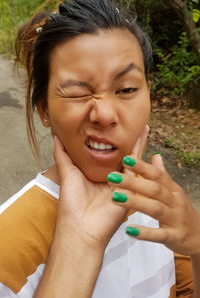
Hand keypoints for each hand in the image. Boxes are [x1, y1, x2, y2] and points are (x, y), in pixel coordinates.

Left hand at [53, 125, 148, 252]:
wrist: (80, 227)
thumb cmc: (72, 204)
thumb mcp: (67, 173)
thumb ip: (63, 155)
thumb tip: (57, 137)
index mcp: (96, 173)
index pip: (106, 152)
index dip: (111, 138)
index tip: (114, 124)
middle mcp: (110, 177)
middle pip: (121, 153)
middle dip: (127, 138)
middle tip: (134, 121)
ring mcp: (121, 183)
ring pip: (131, 159)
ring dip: (138, 143)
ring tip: (143, 127)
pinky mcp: (130, 190)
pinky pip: (135, 170)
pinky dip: (140, 156)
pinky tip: (143, 142)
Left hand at [109, 153, 199, 255]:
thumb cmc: (180, 211)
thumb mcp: (173, 191)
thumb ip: (162, 175)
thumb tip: (155, 155)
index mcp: (172, 189)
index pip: (156, 174)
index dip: (141, 166)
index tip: (124, 158)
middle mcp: (174, 201)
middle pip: (154, 189)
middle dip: (132, 182)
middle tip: (112, 177)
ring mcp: (175, 219)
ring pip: (155, 209)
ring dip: (135, 202)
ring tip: (115, 197)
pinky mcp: (174, 236)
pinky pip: (159, 234)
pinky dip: (145, 233)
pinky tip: (129, 230)